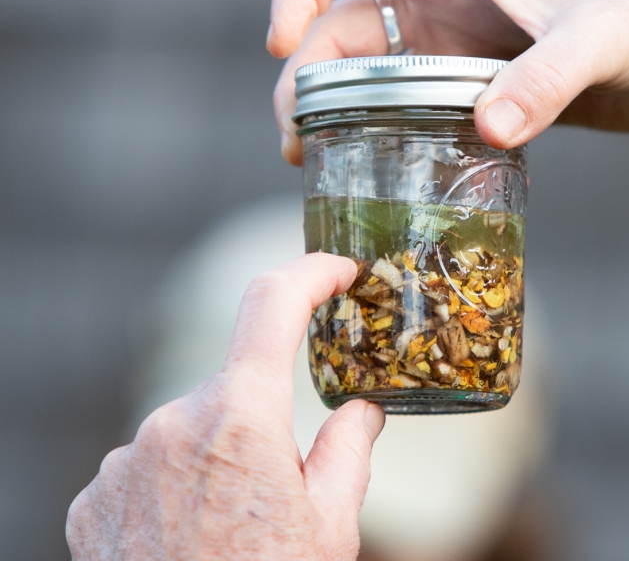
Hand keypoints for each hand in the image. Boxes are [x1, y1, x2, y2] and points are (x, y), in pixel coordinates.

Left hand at [66, 254, 384, 559]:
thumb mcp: (332, 526)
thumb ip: (348, 450)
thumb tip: (360, 410)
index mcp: (240, 419)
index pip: (272, 305)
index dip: (310, 274)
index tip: (336, 271)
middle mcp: (170, 423)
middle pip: (233, 387)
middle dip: (263, 419)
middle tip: (284, 486)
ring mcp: (124, 462)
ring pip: (187, 429)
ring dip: (217, 457)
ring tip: (233, 530)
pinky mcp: (91, 498)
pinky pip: (145, 468)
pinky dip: (174, 487)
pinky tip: (190, 540)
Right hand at [268, 0, 628, 163]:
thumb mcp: (602, 38)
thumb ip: (546, 79)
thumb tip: (487, 128)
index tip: (279, 45)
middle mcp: (456, 1)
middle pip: (349, 25)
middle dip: (309, 73)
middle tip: (297, 138)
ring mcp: (472, 46)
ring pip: (379, 70)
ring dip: (341, 109)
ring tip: (319, 161)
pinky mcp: (495, 87)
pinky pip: (423, 105)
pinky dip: (393, 131)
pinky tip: (386, 170)